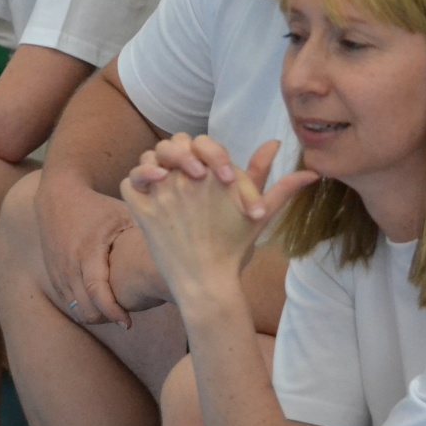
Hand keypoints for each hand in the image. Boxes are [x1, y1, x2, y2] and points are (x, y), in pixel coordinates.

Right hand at [34, 173, 143, 327]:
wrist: (58, 198)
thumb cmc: (98, 207)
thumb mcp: (121, 214)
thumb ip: (143, 232)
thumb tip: (175, 250)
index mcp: (88, 250)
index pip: (97, 290)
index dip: (112, 311)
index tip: (128, 323)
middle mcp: (70, 264)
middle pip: (85, 308)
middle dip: (106, 319)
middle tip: (126, 321)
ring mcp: (59, 272)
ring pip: (76, 309)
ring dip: (96, 316)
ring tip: (116, 314)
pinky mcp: (53, 275)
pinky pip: (68, 302)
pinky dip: (84, 308)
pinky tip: (101, 305)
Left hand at [121, 139, 315, 306]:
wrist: (207, 283)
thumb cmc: (234, 247)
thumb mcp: (259, 212)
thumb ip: (274, 182)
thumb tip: (297, 160)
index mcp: (213, 175)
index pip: (201, 142)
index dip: (208, 152)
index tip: (216, 174)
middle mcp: (185, 179)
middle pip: (172, 145)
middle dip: (180, 154)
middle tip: (190, 173)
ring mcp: (161, 194)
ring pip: (148, 158)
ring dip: (155, 164)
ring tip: (167, 178)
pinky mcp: (142, 212)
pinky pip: (128, 182)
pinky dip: (136, 182)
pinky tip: (150, 190)